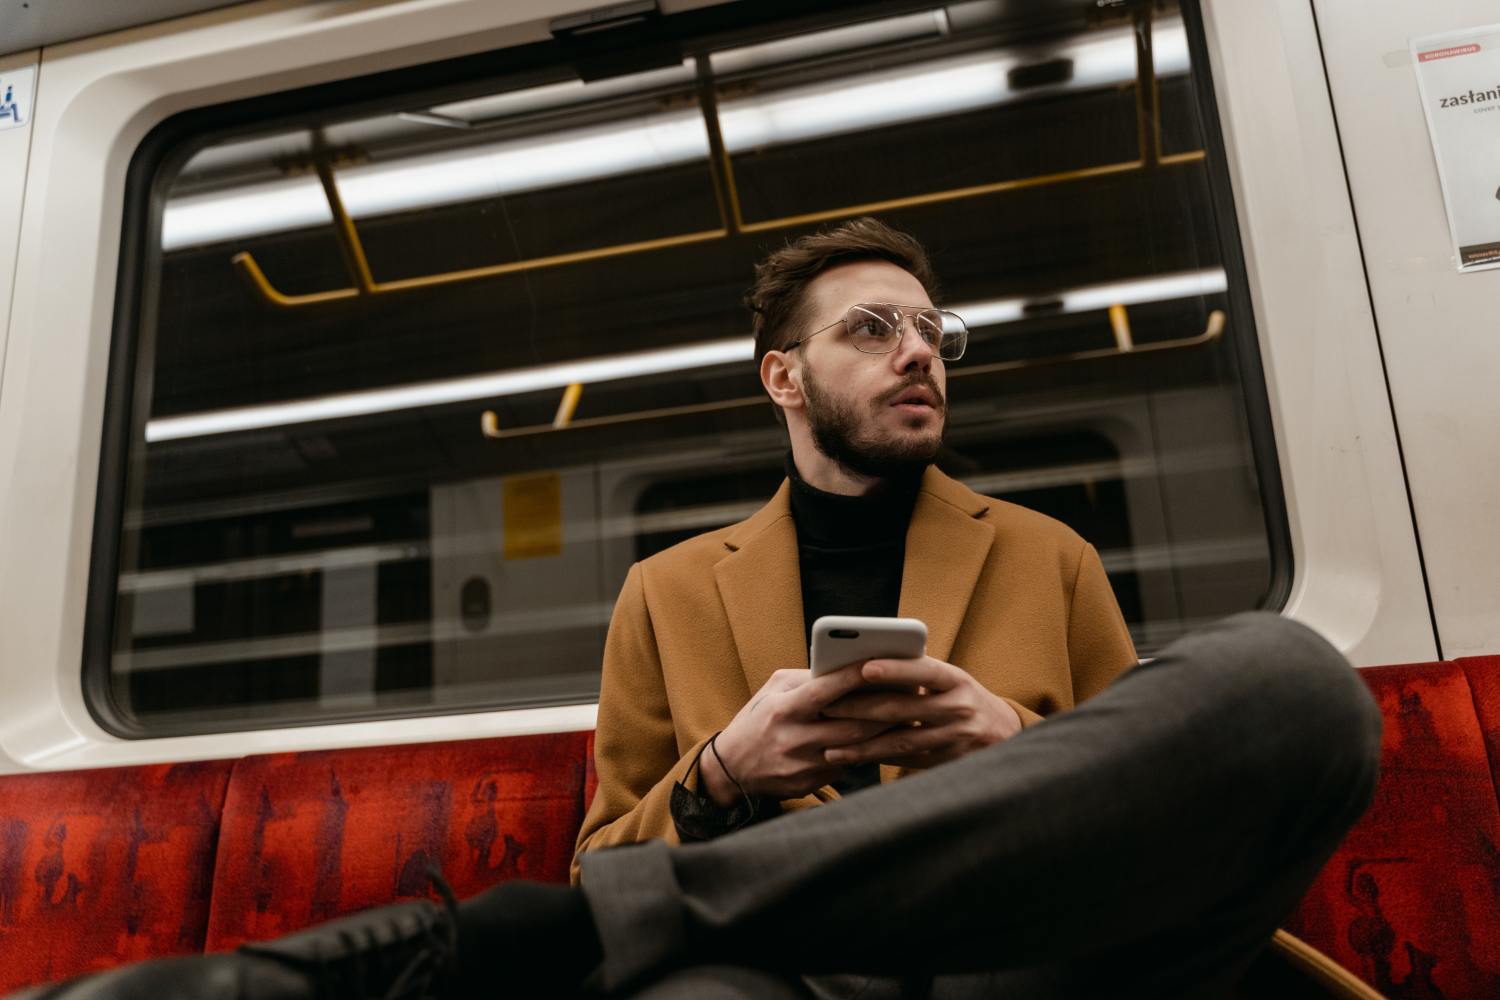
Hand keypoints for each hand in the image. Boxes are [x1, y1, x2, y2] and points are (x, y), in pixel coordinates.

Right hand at [702, 665, 896, 804]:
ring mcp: (803, 765)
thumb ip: (806, 679)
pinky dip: (866, 750)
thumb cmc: (757, 719)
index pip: (824, 691)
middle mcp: (794, 738)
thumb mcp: (772, 691)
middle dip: (884, 708)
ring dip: (883, 732)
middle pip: (851, 724)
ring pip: (855, 747)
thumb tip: (843, 667)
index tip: (881, 662)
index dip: (853, 677)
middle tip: (911, 693)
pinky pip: (846, 765)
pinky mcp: (810, 783)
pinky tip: (884, 739)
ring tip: (906, 714)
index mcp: (783, 709)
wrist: (732, 768)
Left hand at [817, 656, 1022, 767]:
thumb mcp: (951, 680)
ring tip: (830, 743)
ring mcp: (954, 738)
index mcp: (956, 679)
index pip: (924, 670)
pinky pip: (906, 761)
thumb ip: (918, 676)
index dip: (895, 669)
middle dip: (861, 708)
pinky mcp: (946, 762)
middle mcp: (958, 708)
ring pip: (900, 741)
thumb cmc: (962, 697)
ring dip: (862, 743)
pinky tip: (853, 758)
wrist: (1004, 733)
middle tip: (827, 707)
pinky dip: (877, 758)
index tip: (863, 667)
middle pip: (903, 708)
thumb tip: (864, 670)